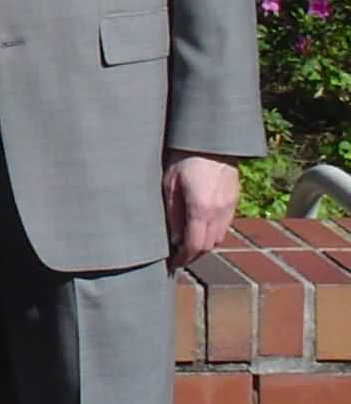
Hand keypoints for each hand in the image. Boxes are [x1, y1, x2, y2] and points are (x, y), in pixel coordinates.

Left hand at [164, 151, 239, 269]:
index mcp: (201, 208)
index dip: (184, 258)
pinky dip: (213, 232)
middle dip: (194, 254)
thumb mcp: (169, 184)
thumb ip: (172, 214)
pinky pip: (225, 225)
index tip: (174, 263)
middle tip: (178, 256)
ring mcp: (230, 206)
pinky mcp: (234, 200)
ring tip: (188, 243)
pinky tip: (201, 227)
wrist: (210, 140)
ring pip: (219, 237)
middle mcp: (219, 212)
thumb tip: (174, 239)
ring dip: (204, 244)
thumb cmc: (183, 157)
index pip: (195, 245)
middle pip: (209, 245)